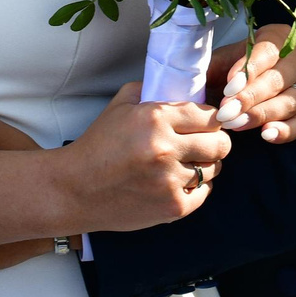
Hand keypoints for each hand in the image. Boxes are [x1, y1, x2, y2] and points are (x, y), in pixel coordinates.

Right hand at [56, 83, 233, 232]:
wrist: (75, 189)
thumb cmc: (98, 146)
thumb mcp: (120, 105)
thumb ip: (153, 90)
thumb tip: (185, 88)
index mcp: (154, 119)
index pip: (210, 116)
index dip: (211, 120)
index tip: (206, 125)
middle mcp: (165, 149)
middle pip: (221, 144)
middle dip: (215, 142)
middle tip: (202, 144)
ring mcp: (170, 181)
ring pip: (213, 168)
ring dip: (203, 165)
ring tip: (183, 163)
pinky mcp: (172, 207)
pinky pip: (203, 192)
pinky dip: (195, 187)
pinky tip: (177, 181)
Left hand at [216, 26, 295, 144]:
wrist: (233, 89)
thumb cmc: (227, 69)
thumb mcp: (219, 60)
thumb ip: (212, 65)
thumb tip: (199, 74)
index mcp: (278, 36)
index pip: (268, 52)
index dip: (249, 70)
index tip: (229, 87)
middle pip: (278, 79)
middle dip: (249, 97)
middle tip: (226, 111)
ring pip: (289, 102)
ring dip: (259, 115)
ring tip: (235, 124)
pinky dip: (283, 131)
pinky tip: (265, 134)